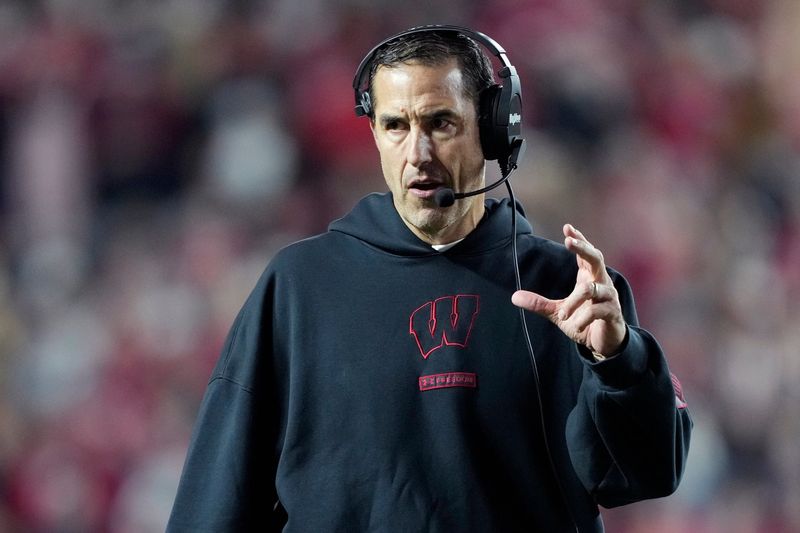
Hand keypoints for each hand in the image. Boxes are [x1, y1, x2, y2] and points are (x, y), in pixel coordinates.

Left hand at [511, 224, 626, 357]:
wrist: (603, 343)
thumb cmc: (584, 322)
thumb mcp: (557, 312)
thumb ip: (539, 304)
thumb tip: (514, 297)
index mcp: (589, 278)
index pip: (586, 254)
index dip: (579, 240)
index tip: (567, 227)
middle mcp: (601, 283)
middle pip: (596, 258)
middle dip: (583, 248)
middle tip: (569, 242)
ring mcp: (609, 297)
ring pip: (591, 289)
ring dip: (574, 302)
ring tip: (562, 316)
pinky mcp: (613, 313)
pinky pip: (598, 310)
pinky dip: (583, 318)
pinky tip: (575, 325)